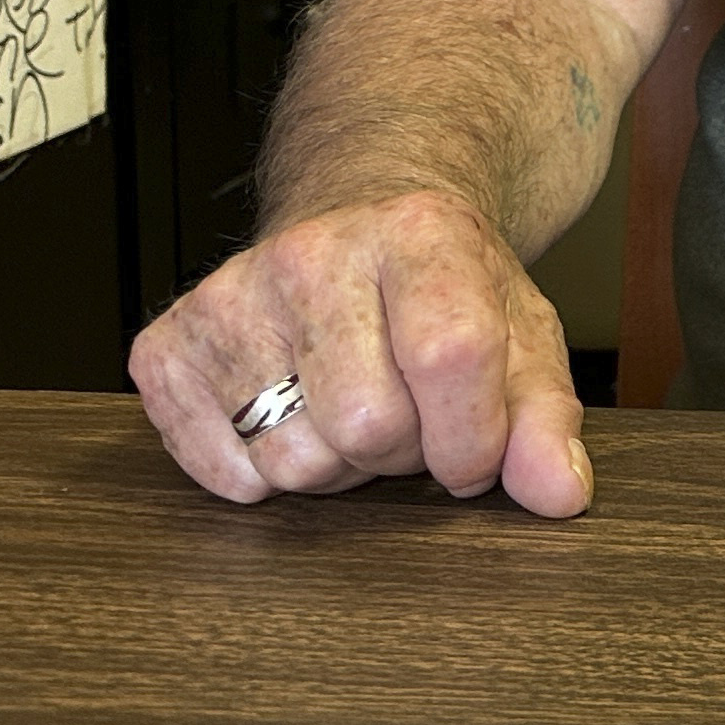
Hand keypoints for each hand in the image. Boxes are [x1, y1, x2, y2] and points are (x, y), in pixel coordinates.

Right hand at [127, 188, 592, 518]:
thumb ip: (545, 419)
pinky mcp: (165, 346)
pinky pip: (219, 471)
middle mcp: (314, 252)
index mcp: (419, 232)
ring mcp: (230, 295)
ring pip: (292, 459)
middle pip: (365, 423)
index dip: (472, 436)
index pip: (449, 355)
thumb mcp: (518, 339)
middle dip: (400, 452)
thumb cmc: (444, 293)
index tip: (475, 455)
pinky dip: (260, 475)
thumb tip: (559, 494)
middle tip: (406, 417)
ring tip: (349, 411)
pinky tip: (288, 419)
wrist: (358, 230)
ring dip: (334, 467)